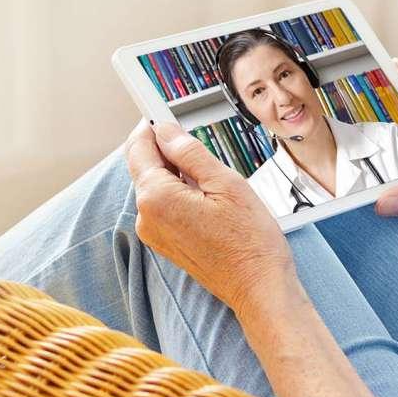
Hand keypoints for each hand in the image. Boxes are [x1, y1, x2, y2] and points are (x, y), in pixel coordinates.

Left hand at [124, 120, 295, 317]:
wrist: (258, 286)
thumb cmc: (249, 241)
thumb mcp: (225, 183)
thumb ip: (191, 153)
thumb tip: (168, 131)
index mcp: (156, 197)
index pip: (139, 147)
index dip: (151, 125)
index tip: (160, 109)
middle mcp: (146, 217)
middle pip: (146, 166)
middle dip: (167, 150)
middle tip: (199, 143)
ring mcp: (154, 233)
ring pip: (157, 186)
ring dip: (178, 173)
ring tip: (214, 180)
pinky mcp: (165, 243)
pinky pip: (165, 206)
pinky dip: (181, 193)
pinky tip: (210, 199)